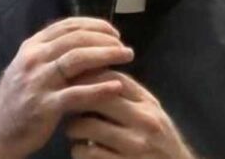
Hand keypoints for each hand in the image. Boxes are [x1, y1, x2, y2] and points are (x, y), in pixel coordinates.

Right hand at [0, 18, 134, 157]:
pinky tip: (117, 86)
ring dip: (107, 55)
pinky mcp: (44, 105)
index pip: (68, 25)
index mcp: (32, 46)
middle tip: (124, 46)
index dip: (94, 25)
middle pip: (77, 39)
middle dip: (105, 39)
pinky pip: (77, 94)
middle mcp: (34, 59)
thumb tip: (85, 41)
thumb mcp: (29, 68)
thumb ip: (52, 53)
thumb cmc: (17, 100)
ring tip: (127, 56)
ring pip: (78, 59)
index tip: (113, 32)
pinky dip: (99, 88)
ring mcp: (38, 81)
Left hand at [65, 72, 195, 158]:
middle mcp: (144, 122)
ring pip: (88, 126)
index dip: (90, 75)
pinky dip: (78, 150)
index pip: (115, 78)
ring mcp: (134, 145)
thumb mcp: (151, 114)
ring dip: (73, 127)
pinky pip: (87, 152)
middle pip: (100, 97)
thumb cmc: (157, 142)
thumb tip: (94, 73)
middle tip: (66, 102)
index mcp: (149, 105)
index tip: (73, 77)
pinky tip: (80, 149)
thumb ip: (128, 96)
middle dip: (77, 98)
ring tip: (72, 129)